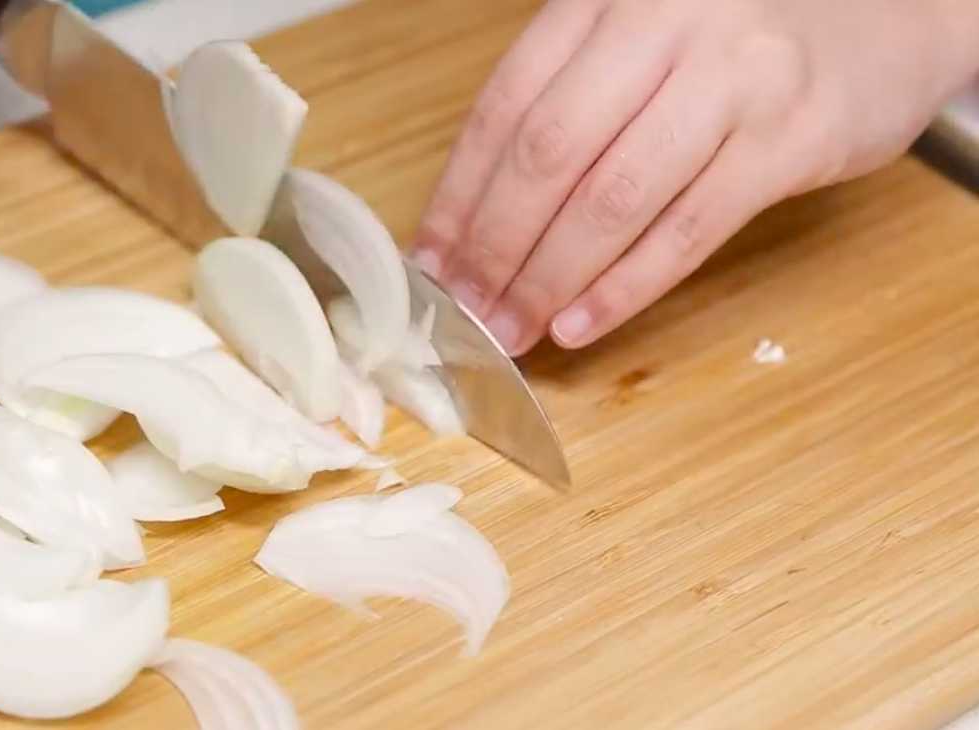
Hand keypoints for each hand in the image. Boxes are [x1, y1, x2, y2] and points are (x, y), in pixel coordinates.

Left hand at [413, 0, 978, 355]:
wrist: (891, 12)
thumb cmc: (741, 36)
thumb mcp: (643, 36)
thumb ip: (570, 100)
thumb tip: (478, 213)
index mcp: (606, 0)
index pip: (506, 107)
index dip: (460, 193)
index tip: (431, 260)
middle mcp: (664, 27)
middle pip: (549, 155)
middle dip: (494, 246)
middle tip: (465, 309)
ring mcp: (733, 81)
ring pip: (612, 198)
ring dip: (549, 278)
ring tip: (511, 328)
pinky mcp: (791, 139)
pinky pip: (689, 229)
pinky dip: (625, 286)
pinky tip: (582, 324)